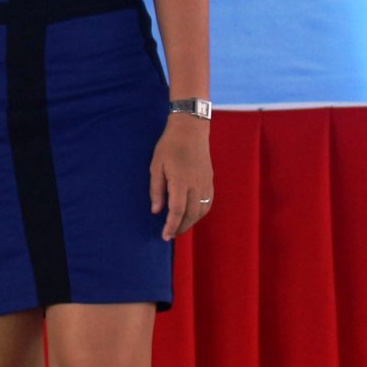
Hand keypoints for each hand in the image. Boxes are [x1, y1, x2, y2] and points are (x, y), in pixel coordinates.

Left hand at [149, 114, 212, 240]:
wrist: (191, 130)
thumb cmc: (169, 146)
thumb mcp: (156, 166)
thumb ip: (156, 190)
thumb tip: (156, 211)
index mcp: (181, 181)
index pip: (177, 211)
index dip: (171, 226)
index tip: (165, 236)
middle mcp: (196, 185)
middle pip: (191, 214)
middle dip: (181, 227)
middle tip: (170, 235)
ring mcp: (206, 183)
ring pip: (202, 210)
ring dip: (191, 222)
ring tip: (179, 227)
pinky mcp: (210, 180)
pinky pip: (208, 202)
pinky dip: (200, 212)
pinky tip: (191, 214)